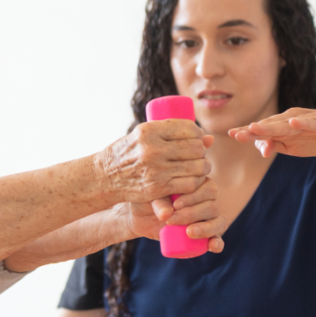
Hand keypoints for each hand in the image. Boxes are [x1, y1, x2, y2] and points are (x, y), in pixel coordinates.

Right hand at [95, 120, 212, 203]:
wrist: (105, 176)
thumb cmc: (127, 153)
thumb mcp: (143, 136)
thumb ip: (172, 134)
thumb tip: (210, 138)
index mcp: (149, 130)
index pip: (188, 128)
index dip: (198, 133)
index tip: (198, 139)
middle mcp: (153, 149)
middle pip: (195, 148)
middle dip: (201, 151)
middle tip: (198, 155)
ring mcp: (156, 169)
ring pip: (196, 167)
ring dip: (203, 167)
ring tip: (199, 167)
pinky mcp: (157, 187)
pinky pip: (189, 184)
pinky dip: (195, 182)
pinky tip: (192, 179)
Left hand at [117, 177, 226, 252]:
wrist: (140, 216)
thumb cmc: (147, 200)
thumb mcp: (151, 197)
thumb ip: (159, 202)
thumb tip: (167, 214)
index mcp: (199, 184)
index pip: (208, 188)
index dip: (194, 197)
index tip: (175, 205)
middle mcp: (207, 200)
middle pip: (212, 206)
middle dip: (192, 214)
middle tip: (171, 220)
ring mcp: (208, 218)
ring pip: (218, 221)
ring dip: (205, 228)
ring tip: (188, 232)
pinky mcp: (205, 235)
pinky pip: (217, 239)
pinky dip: (217, 243)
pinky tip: (212, 245)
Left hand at [229, 108, 315, 157]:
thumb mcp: (293, 147)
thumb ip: (276, 146)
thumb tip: (261, 149)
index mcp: (282, 125)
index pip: (261, 129)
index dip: (246, 132)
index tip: (230, 135)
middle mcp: (291, 119)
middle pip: (269, 125)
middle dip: (253, 130)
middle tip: (236, 134)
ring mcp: (307, 119)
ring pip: (286, 123)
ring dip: (271, 126)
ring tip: (256, 128)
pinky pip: (312, 122)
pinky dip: (302, 123)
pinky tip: (293, 123)